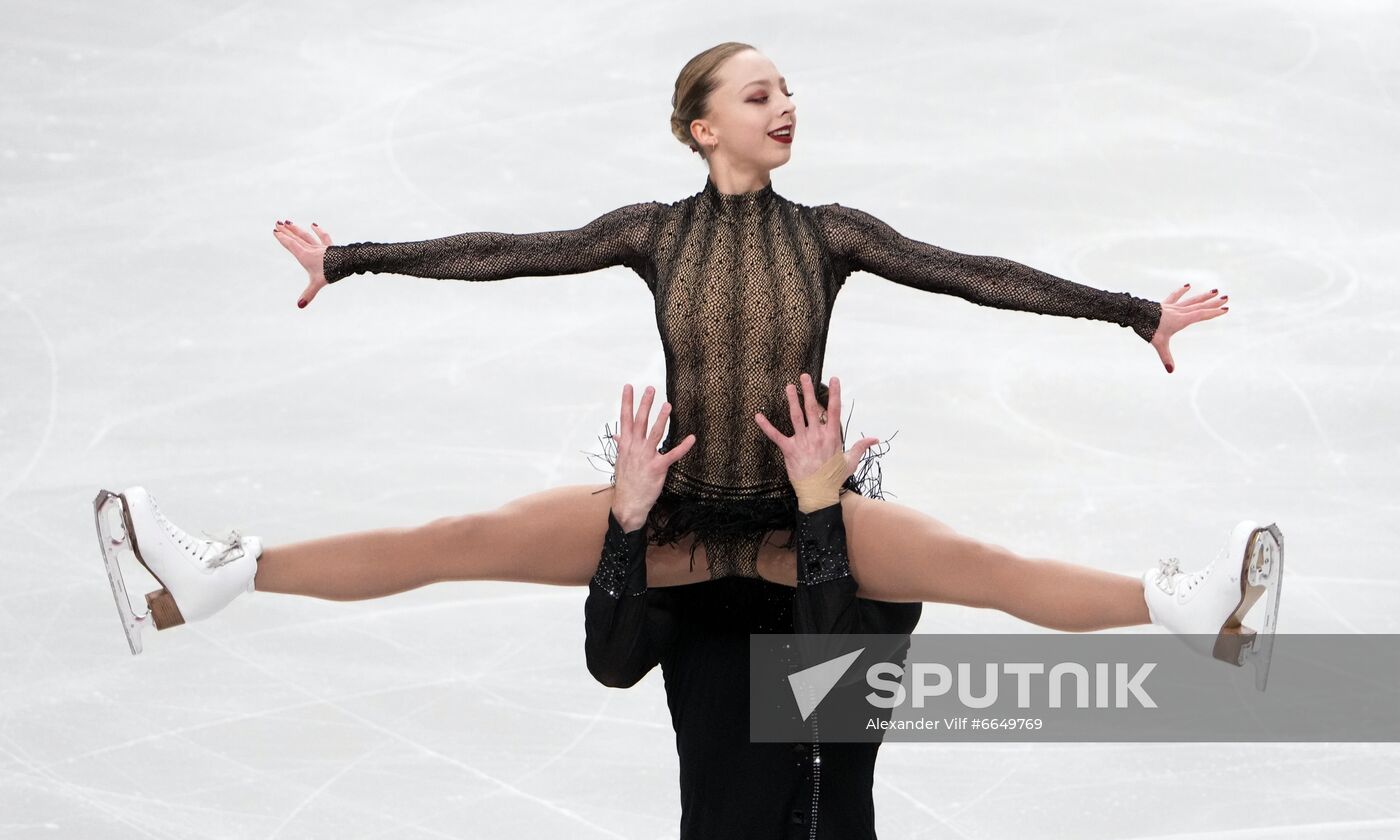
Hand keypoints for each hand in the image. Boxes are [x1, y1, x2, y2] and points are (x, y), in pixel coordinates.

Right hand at [272, 220, 331, 308]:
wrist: (347, 263)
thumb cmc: (331, 272)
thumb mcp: (317, 284)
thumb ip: (308, 294)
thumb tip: (299, 306)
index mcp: (305, 256)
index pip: (291, 245)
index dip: (282, 238)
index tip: (275, 231)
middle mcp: (311, 249)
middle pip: (297, 238)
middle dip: (286, 231)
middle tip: (277, 223)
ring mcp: (320, 247)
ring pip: (306, 236)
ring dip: (297, 229)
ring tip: (289, 222)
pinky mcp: (329, 246)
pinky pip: (323, 236)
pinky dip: (318, 230)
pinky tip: (313, 224)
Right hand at [610, 384, 695, 531]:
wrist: (628, 504)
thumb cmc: (626, 482)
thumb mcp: (620, 461)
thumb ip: (621, 446)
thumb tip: (617, 435)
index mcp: (626, 445)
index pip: (625, 419)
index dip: (626, 402)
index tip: (628, 387)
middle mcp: (634, 448)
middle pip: (640, 422)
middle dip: (645, 404)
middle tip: (650, 389)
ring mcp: (646, 457)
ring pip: (655, 434)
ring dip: (662, 419)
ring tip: (667, 405)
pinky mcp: (658, 467)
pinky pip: (672, 455)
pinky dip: (683, 446)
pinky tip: (691, 438)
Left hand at [753, 373, 878, 508]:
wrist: (818, 493)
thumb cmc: (834, 478)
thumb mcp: (851, 461)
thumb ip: (860, 446)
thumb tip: (875, 439)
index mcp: (832, 436)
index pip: (834, 410)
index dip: (835, 394)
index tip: (834, 379)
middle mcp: (817, 436)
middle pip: (812, 408)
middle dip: (808, 391)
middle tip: (804, 376)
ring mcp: (802, 442)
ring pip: (796, 416)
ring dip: (792, 400)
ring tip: (789, 387)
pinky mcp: (789, 450)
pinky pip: (776, 436)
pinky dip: (766, 426)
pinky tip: (758, 416)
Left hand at [1151, 283, 1227, 372]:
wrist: (1135, 314)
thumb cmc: (1147, 328)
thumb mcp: (1158, 344)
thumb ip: (1166, 357)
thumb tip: (1171, 371)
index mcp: (1181, 320)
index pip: (1201, 315)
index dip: (1213, 312)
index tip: (1225, 309)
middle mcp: (1179, 312)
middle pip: (1199, 306)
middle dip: (1213, 303)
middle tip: (1226, 298)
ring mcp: (1172, 307)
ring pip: (1190, 300)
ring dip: (1202, 296)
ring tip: (1214, 290)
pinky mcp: (1164, 304)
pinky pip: (1175, 296)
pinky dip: (1181, 291)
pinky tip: (1188, 285)